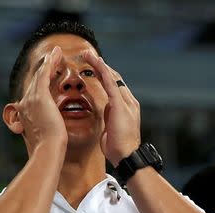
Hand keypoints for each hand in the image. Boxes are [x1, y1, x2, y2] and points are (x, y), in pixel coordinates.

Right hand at [6, 47, 67, 151]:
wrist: (48, 149)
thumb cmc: (49, 148)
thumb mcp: (43, 137)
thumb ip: (43, 129)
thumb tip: (46, 130)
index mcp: (25, 114)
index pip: (34, 93)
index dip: (40, 83)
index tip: (47, 75)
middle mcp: (25, 104)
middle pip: (36, 82)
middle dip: (44, 69)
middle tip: (51, 58)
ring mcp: (31, 99)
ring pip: (40, 75)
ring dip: (48, 62)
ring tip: (55, 53)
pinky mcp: (40, 96)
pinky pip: (45, 74)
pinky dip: (50, 63)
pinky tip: (55, 54)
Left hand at [83, 51, 140, 165]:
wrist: (127, 156)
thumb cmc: (118, 147)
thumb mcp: (111, 129)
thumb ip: (109, 117)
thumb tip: (105, 111)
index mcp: (126, 107)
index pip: (113, 86)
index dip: (103, 75)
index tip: (92, 67)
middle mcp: (128, 101)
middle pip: (113, 78)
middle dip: (100, 66)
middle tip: (87, 56)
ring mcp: (126, 101)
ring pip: (111, 77)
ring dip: (98, 64)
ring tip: (87, 55)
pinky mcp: (120, 104)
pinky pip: (110, 83)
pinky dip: (102, 71)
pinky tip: (95, 62)